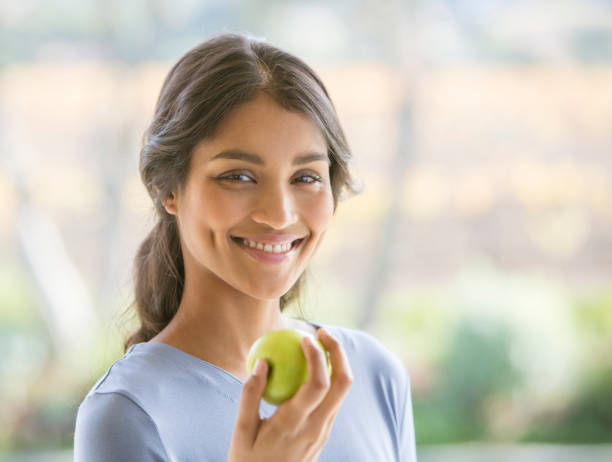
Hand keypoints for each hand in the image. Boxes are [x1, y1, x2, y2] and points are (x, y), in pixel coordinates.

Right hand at [228, 328, 352, 461]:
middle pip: (344, 383)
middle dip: (338, 351)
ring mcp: (324, 433)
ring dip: (336, 363)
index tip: (304, 337)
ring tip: (315, 344)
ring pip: (343, 392)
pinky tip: (309, 368)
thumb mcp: (242, 431)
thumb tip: (261, 361)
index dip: (317, 355)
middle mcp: (316, 428)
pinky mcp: (324, 434)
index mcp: (295, 425)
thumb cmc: (248, 461)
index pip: (318, 384)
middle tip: (321, 332)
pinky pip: (333, 401)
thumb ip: (250, 395)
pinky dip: (328, 378)